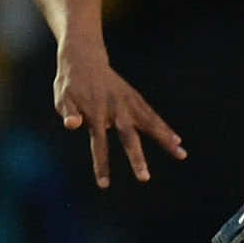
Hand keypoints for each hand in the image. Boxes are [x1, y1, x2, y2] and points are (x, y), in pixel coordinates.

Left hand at [55, 42, 185, 186]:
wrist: (84, 57)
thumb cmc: (70, 83)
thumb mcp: (62, 96)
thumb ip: (68, 111)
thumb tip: (72, 125)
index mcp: (95, 111)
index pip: (99, 143)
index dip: (101, 163)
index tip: (104, 184)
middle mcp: (116, 108)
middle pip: (128, 136)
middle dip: (137, 158)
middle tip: (145, 178)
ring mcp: (128, 102)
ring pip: (149, 123)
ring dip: (164, 139)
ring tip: (181, 154)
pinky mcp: (135, 98)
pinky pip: (152, 115)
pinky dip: (164, 127)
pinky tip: (177, 140)